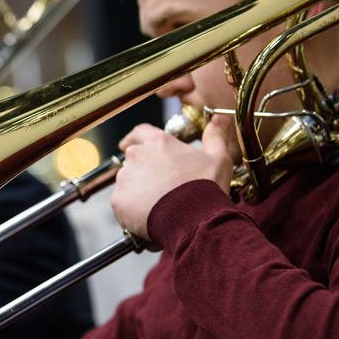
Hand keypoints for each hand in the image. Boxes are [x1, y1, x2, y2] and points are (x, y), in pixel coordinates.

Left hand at [110, 115, 234, 240]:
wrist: (193, 219)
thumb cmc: (206, 188)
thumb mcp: (218, 158)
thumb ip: (215, 136)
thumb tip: (220, 118)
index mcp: (158, 142)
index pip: (140, 133)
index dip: (134, 138)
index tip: (126, 144)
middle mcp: (137, 155)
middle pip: (133, 160)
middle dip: (141, 171)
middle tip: (158, 188)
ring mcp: (125, 178)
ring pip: (127, 183)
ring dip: (137, 191)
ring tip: (157, 206)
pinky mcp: (119, 200)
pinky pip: (122, 204)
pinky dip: (131, 210)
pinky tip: (148, 217)